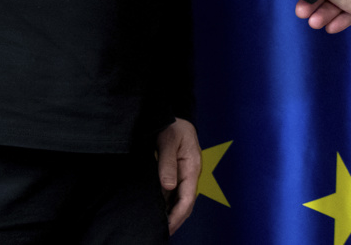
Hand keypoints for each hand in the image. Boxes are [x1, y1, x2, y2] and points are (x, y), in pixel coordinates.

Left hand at [156, 117, 200, 233]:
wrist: (174, 118)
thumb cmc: (172, 126)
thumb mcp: (169, 141)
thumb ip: (168, 163)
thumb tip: (168, 186)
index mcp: (192, 167)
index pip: (187, 198)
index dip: (178, 216)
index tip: (167, 228)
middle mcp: (190, 173)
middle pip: (186, 203)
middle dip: (175, 220)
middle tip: (161, 234)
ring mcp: (184, 174)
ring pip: (179, 200)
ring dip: (171, 214)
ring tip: (158, 227)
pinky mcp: (177, 173)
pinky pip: (173, 193)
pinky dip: (167, 205)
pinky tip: (158, 211)